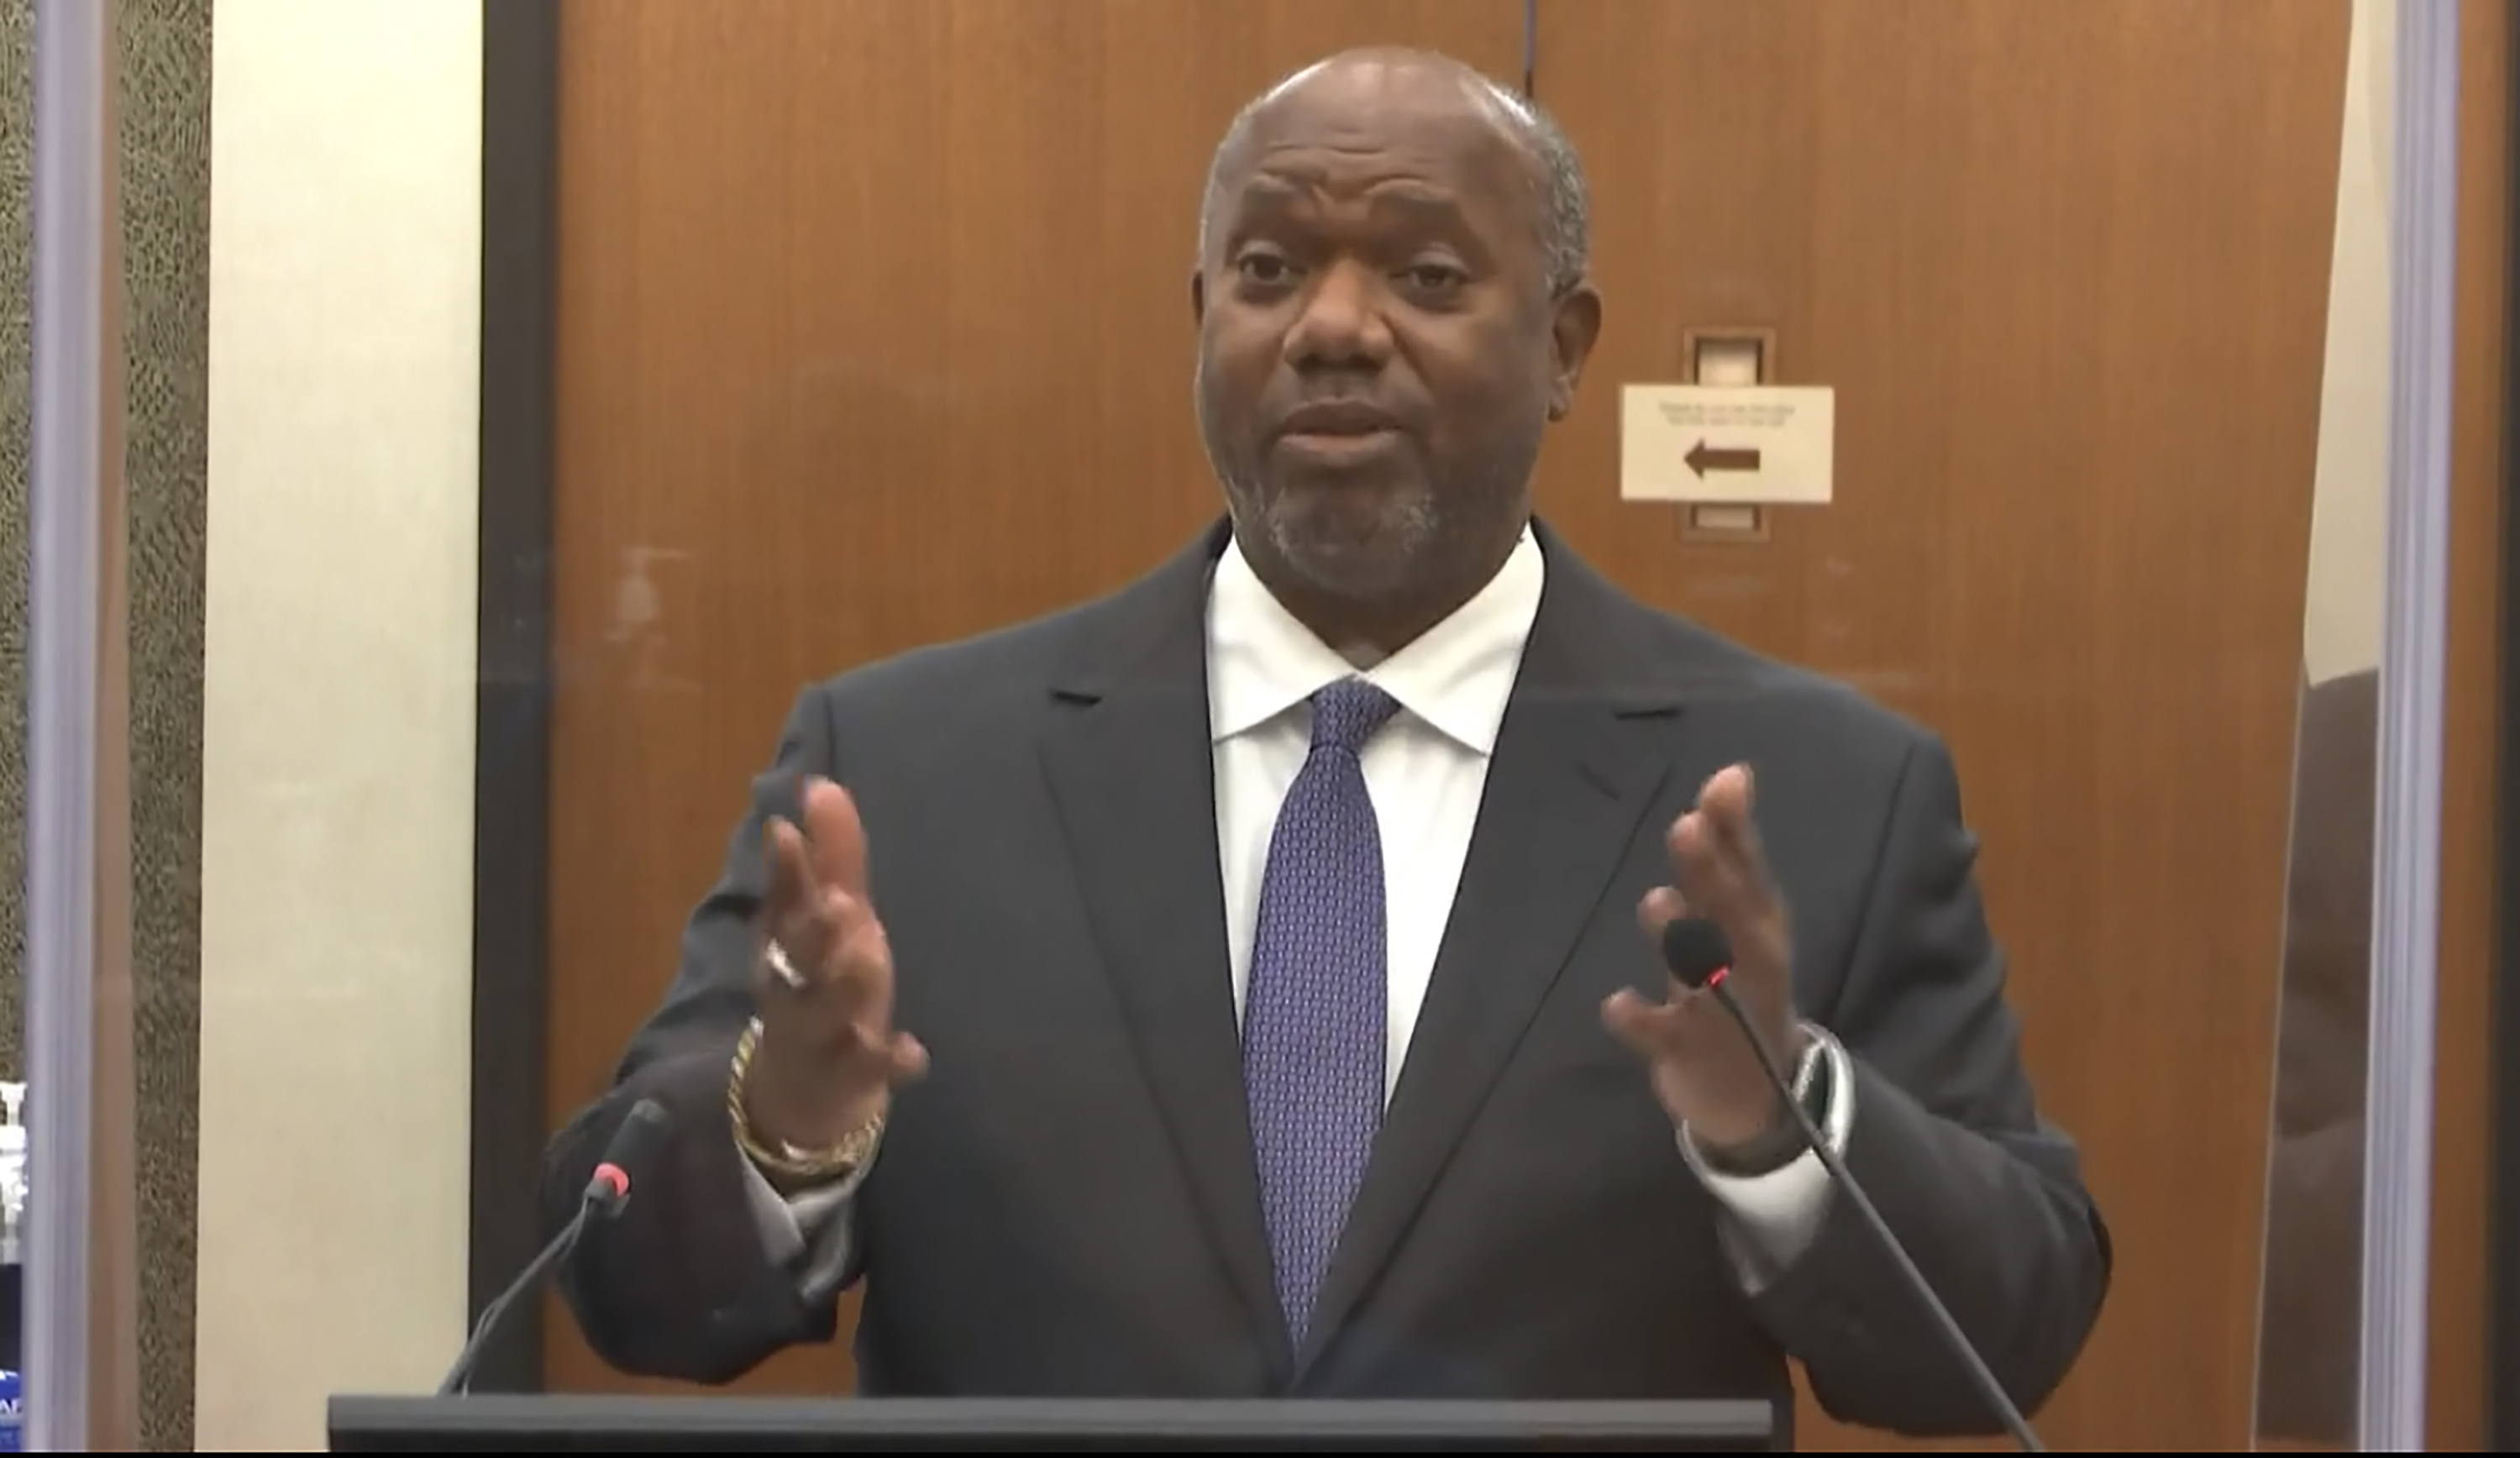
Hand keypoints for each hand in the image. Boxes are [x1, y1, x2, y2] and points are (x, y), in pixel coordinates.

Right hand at [743, 776, 927, 1148]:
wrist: (804, 1092)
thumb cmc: (821, 983)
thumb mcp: (831, 919)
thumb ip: (831, 855)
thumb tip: (822, 784)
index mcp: (786, 941)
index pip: (781, 902)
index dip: (784, 871)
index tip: (785, 832)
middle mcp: (794, 983)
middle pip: (796, 957)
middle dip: (811, 929)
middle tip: (835, 902)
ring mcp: (818, 1033)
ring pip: (824, 1012)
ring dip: (843, 987)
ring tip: (865, 959)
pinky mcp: (848, 1075)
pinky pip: (867, 1068)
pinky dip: (890, 1060)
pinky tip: (913, 1051)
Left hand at [1603, 764, 1806, 1151]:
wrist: (1753, 1093)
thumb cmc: (1738, 984)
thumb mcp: (1739, 920)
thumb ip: (1730, 852)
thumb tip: (1731, 774)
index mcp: (1759, 926)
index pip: (1751, 868)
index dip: (1737, 827)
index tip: (1726, 779)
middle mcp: (1747, 963)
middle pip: (1730, 913)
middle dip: (1710, 871)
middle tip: (1687, 824)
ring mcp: (1720, 1010)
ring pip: (1702, 972)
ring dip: (1681, 938)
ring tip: (1658, 900)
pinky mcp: (1688, 1051)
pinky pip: (1662, 1035)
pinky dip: (1640, 1020)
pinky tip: (1618, 1002)